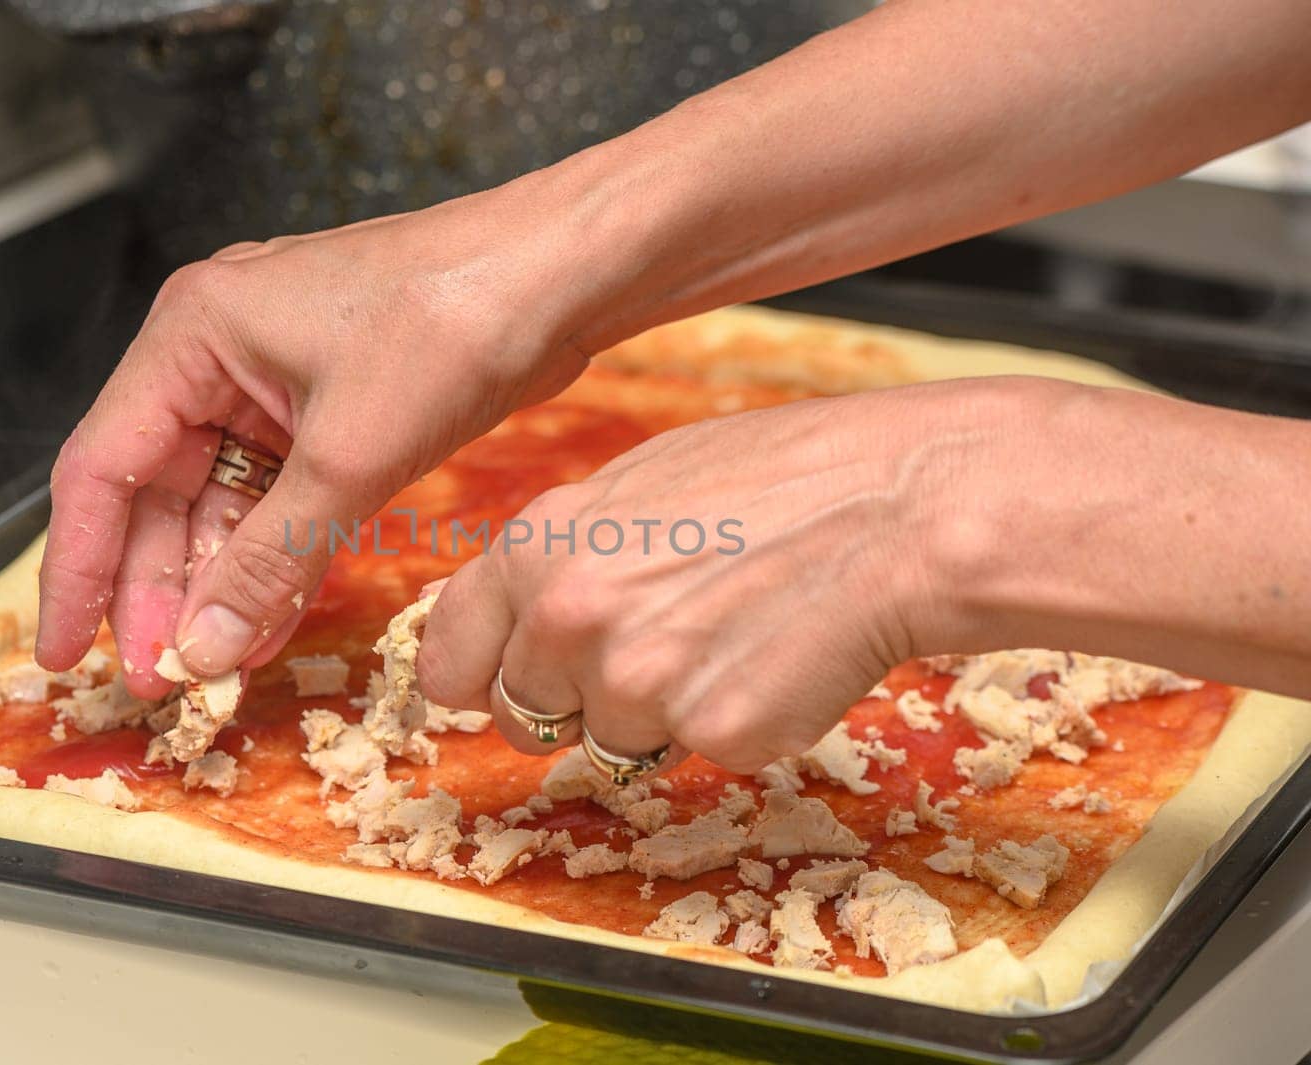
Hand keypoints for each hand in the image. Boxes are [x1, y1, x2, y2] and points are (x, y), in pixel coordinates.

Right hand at [34, 200, 587, 692]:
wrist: (560, 274)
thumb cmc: (456, 317)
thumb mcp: (350, 453)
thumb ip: (271, 557)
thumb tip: (206, 647)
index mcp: (193, 334)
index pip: (100, 468)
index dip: (77, 571)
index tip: (62, 652)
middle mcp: (217, 353)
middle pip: (156, 493)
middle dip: (156, 591)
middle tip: (162, 678)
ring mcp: (273, 380)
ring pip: (219, 503)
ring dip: (216, 585)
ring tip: (211, 667)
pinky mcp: (328, 407)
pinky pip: (278, 498)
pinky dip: (273, 559)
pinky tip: (265, 623)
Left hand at [416, 377, 1068, 771]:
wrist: (898, 507)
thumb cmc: (782, 478)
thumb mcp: (640, 484)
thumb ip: (564, 556)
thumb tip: (523, 607)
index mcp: (538, 547)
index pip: (447, 656)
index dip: (475, 678)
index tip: (494, 687)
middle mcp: (568, 620)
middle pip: (526, 716)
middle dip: (576, 702)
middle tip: (656, 650)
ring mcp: (638, 686)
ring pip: (613, 745)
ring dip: (660, 716)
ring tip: (732, 637)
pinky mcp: (713, 735)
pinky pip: (697, 756)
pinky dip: (734, 725)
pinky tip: (775, 661)